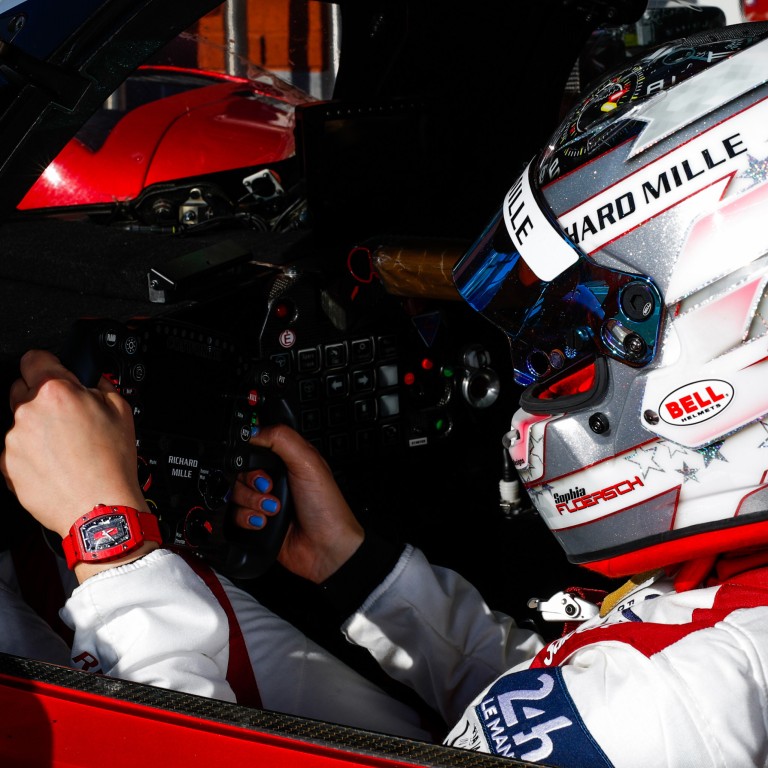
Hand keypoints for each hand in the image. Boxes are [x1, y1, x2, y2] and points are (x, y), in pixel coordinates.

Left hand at [1, 350, 154, 579]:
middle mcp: (28, 412)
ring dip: (39, 429)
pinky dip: (33, 454)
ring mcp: (14, 441)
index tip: (55, 372)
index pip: (35, 358)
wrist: (99, 508)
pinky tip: (58, 465)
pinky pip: (18, 451)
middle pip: (23, 389)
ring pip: (22, 423)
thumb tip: (89, 379)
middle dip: (43, 398)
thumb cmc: (112, 464)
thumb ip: (99, 385)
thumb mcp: (122, 411)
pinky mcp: (7, 466)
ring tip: (69, 448)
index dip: (49, 364)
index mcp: (56, 392)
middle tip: (69, 416)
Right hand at [230, 424, 362, 582]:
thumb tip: (255, 430)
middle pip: (240, 470)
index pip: (255, 447)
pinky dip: (246, 518)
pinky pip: (234, 515)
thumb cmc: (327, 507)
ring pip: (234, 493)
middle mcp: (274, 479)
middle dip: (252, 481)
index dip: (250, 453)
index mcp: (287, 460)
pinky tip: (264, 522)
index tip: (256, 462)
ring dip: (252, 501)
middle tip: (270, 488)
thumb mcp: (308, 462)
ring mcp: (264, 501)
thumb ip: (282, 439)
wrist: (326, 548)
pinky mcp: (256, 522)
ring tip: (273, 508)